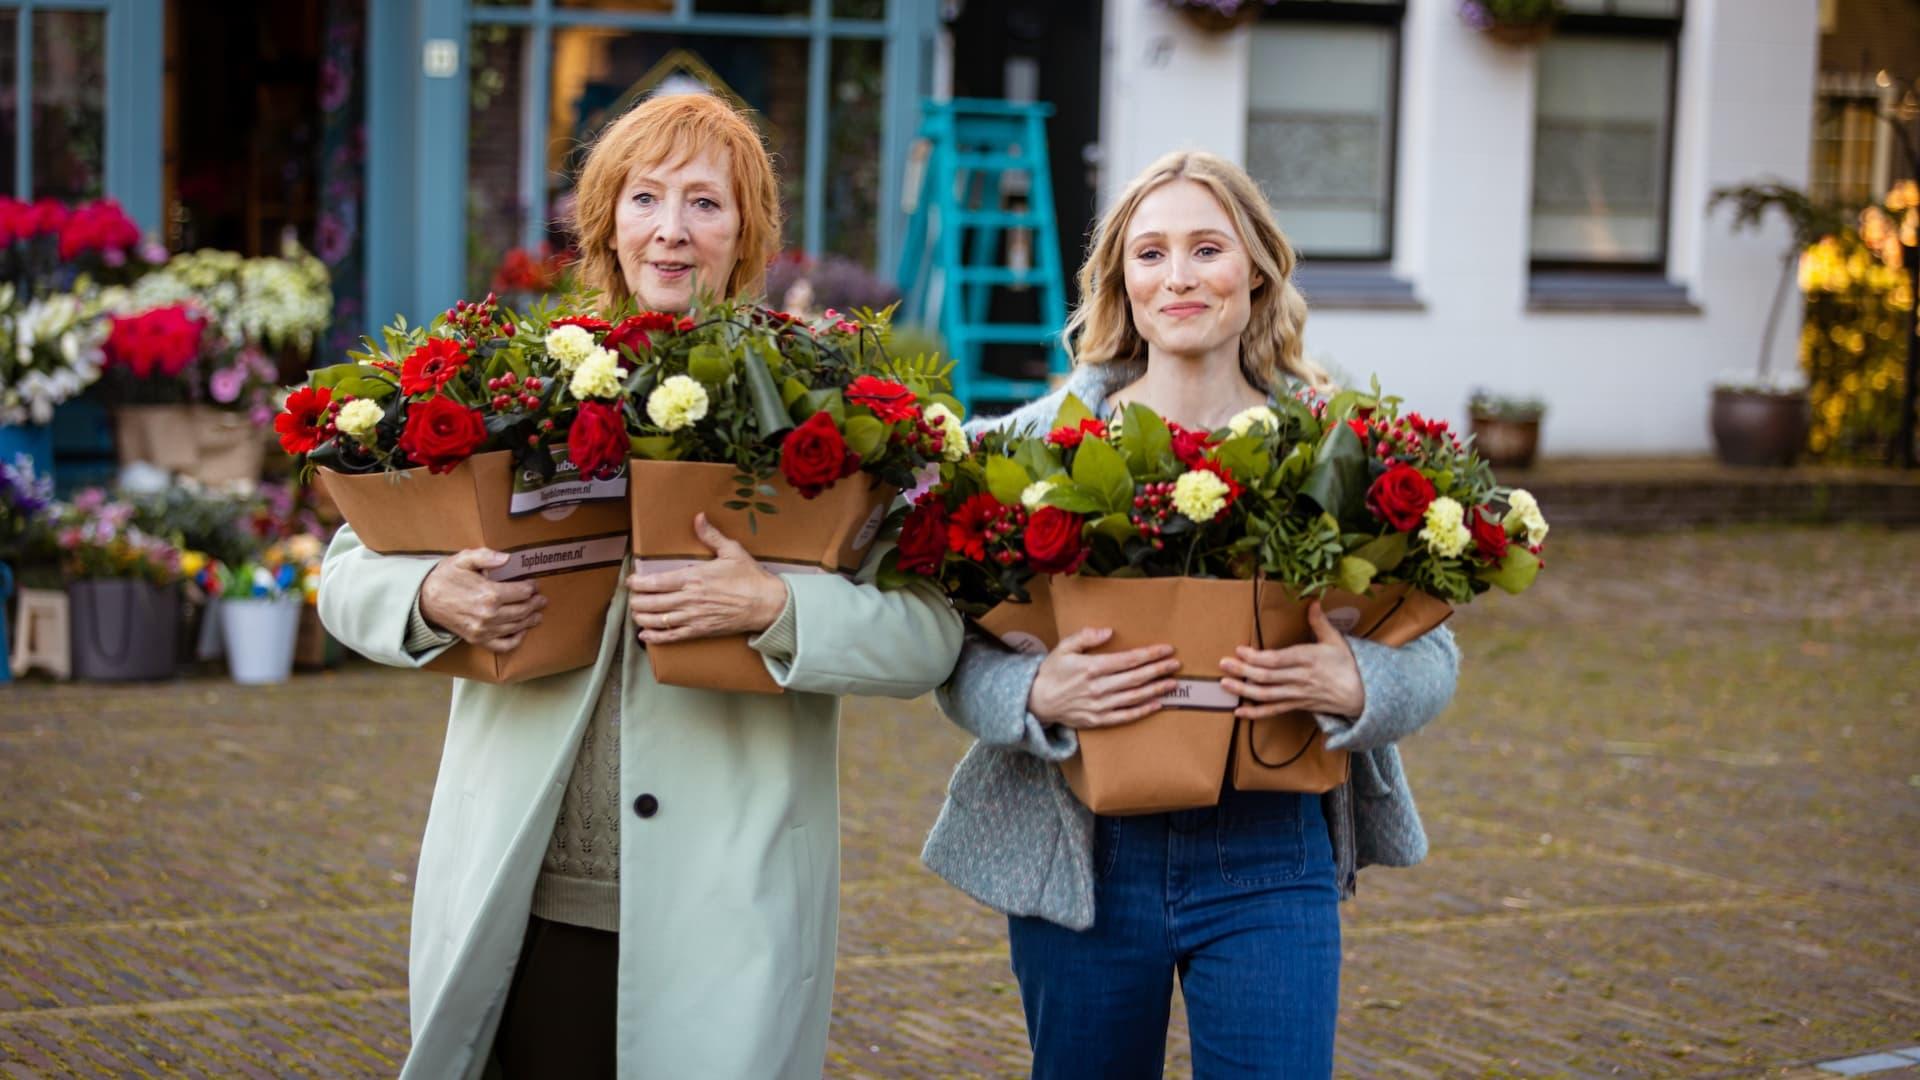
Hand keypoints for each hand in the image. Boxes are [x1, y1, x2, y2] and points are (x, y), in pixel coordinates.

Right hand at [418, 548, 545, 653]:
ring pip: (516, 627)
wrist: (424, 599)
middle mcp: (489, 615)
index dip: (531, 587)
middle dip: (535, 604)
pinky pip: (503, 645)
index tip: (534, 585)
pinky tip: (521, 633)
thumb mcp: (463, 559)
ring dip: (530, 620)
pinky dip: (516, 641)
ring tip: (537, 614)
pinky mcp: (478, 639)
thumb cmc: (445, 577)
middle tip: (542, 600)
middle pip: (522, 610)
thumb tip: (507, 558)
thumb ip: (486, 556)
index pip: (522, 592)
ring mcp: (484, 630)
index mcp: (489, 594)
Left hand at [629, 513, 786, 644]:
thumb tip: (698, 517)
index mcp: (694, 578)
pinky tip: (645, 635)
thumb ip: (711, 535)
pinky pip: (672, 636)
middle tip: (631, 597)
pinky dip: (655, 637)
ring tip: (636, 612)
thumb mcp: (732, 551)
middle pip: (651, 602)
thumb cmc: (750, 577)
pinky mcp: (700, 631)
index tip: (630, 581)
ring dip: (641, 617)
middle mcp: (689, 599)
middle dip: (636, 600)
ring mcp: (693, 617)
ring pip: (657, 620)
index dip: (637, 583)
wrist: (766, 604)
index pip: (656, 582)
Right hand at [1027, 627, 1181, 729]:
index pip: (1128, 660)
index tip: (1166, 649)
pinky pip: (1125, 716)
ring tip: (1173, 683)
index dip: (1149, 654)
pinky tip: (1157, 705)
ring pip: (1134, 697)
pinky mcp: (1098, 720)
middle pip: (1136, 677)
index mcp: (1091, 667)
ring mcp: (1099, 705)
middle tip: (1176, 664)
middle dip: (1158, 670)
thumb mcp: (1064, 647)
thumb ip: (1086, 636)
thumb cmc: (1052, 671)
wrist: (1036, 700)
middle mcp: (1098, 687)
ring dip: (1156, 689)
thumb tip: (1108, 631)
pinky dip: (1143, 711)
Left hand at [1219, 601, 1363, 719]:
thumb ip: (1320, 622)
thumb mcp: (1336, 641)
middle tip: (1224, 664)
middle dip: (1243, 670)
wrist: (1361, 695)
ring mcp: (1297, 694)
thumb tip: (1313, 601)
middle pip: (1267, 677)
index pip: (1278, 659)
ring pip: (1267, 695)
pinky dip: (1256, 713)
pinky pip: (1274, 711)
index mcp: (1308, 659)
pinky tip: (1239, 711)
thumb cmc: (1347, 665)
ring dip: (1244, 691)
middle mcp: (1300, 678)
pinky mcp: (1297, 706)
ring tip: (1224, 684)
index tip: (1240, 649)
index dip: (1257, 656)